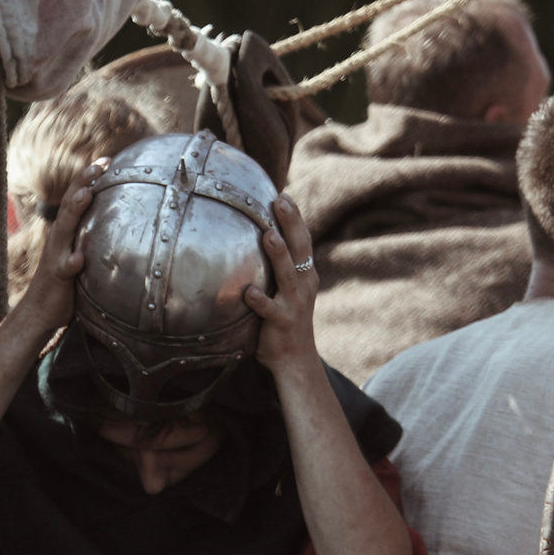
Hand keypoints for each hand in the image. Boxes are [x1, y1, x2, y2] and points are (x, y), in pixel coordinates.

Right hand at [17, 160, 105, 331]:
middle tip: (98, 165)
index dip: (89, 179)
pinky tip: (78, 259)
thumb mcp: (80, 255)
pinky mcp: (56, 276)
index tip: (107, 160)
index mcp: (67, 231)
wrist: (38, 311)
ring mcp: (56, 255)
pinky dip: (70, 262)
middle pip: (70, 205)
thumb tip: (123, 230)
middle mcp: (59, 238)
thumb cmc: (64, 284)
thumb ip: (93, 241)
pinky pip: (63, 268)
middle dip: (83, 183)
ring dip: (74, 211)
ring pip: (65, 229)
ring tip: (85, 196)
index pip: (78, 198)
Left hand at [244, 194, 321, 373]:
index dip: (295, 218)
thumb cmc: (287, 318)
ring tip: (268, 235)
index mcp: (305, 274)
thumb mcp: (289, 289)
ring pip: (287, 275)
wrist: (296, 359)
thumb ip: (280, 266)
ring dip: (279, 254)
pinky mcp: (282, 322)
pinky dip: (260, 300)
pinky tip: (248, 292)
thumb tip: (262, 237)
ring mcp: (293, 303)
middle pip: (299, 249)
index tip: (283, 195)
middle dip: (291, 224)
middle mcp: (303, 285)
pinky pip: (269, 310)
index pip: (302, 240)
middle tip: (281, 201)